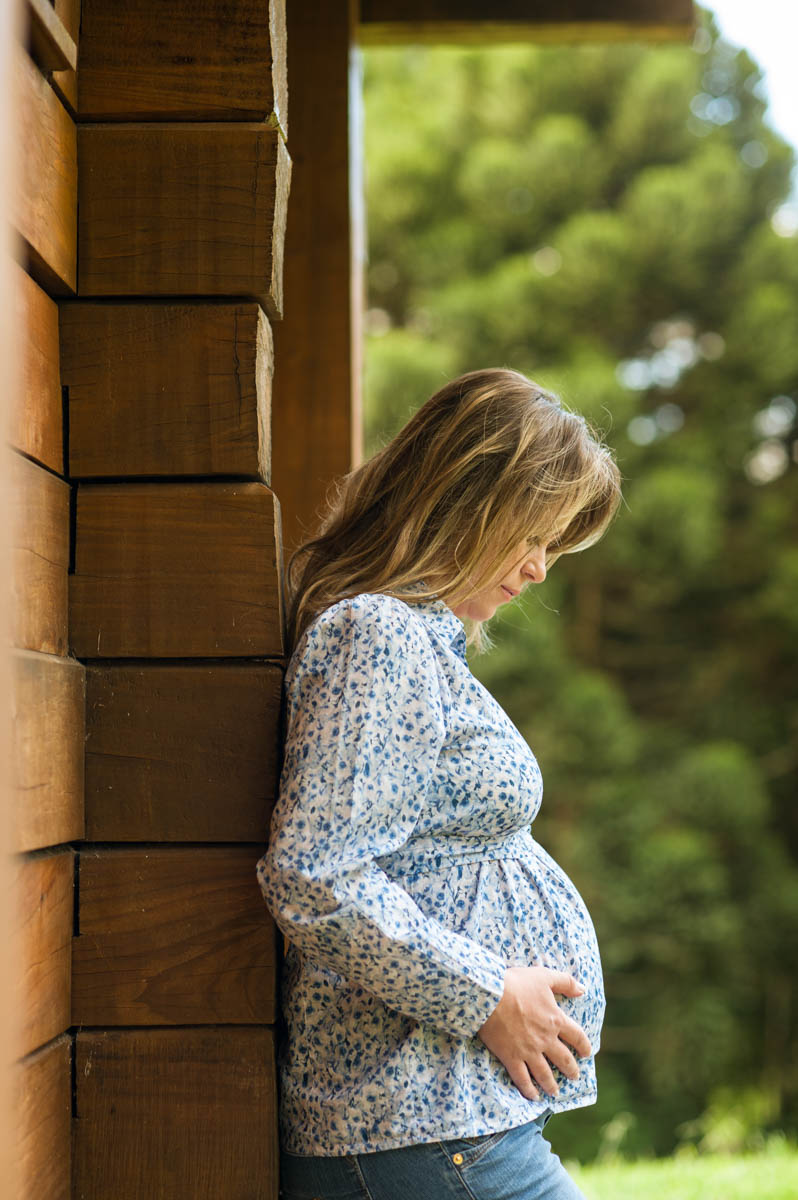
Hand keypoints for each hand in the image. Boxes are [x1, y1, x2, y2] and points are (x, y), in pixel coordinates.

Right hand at [476, 966, 591, 1100]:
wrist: (490, 995)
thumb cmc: (516, 982)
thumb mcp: (544, 976)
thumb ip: (565, 982)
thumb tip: (583, 990)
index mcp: (555, 1019)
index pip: (577, 1036)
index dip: (584, 1046)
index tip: (587, 1054)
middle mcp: (546, 1039)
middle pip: (563, 1059)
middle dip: (571, 1069)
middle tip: (574, 1077)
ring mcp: (529, 1051)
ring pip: (545, 1073)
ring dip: (552, 1084)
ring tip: (555, 1092)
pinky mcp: (511, 1057)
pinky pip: (522, 1079)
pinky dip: (529, 1090)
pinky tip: (533, 1096)